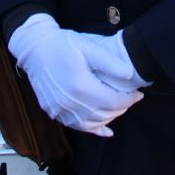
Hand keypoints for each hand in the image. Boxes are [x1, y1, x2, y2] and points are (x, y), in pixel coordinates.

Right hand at [8, 14, 143, 135]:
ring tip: (118, 107)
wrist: (35, 48)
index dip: (130, 100)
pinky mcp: (53, 112)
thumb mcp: (89, 47)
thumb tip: (130, 76)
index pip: (113, 101)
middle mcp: (69, 103)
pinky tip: (105, 130)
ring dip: (109, 118)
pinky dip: (93, 129)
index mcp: (81, 86)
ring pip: (92, 123)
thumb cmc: (63, 44)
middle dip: (121, 108)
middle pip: (104, 114)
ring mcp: (60, 110)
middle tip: (130, 99)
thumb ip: (110, 62)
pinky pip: (77, 127)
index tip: (139, 94)